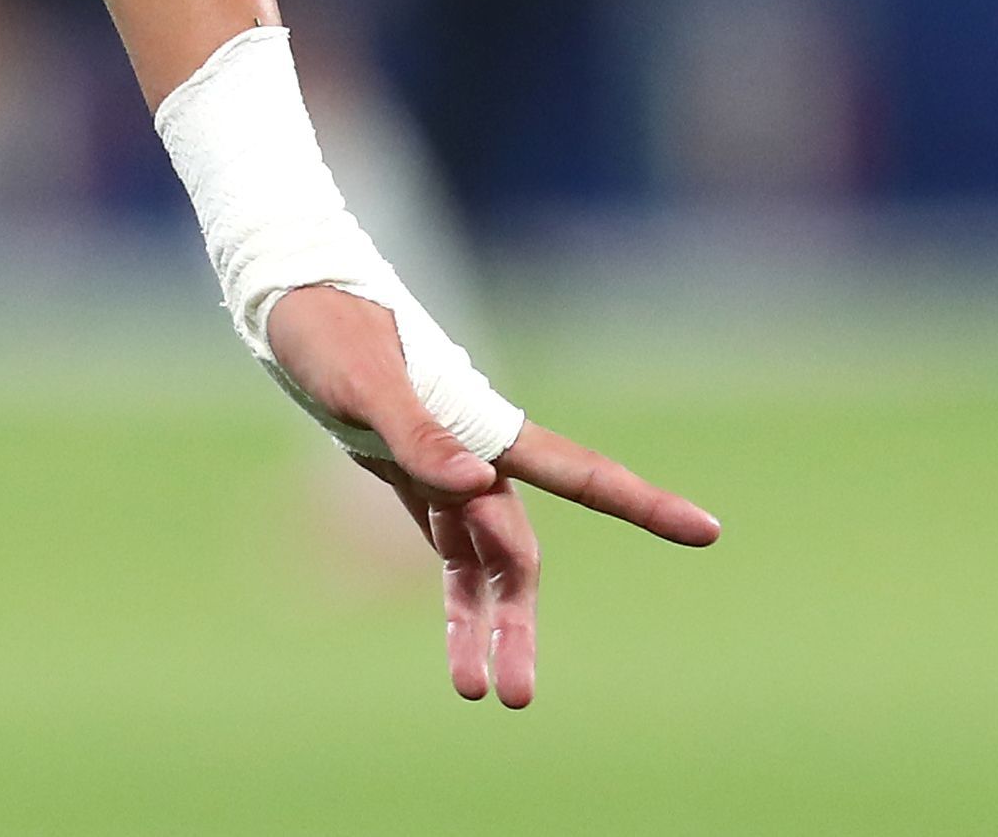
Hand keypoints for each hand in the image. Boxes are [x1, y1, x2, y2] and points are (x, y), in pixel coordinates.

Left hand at [266, 282, 718, 708]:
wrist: (289, 299)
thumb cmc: (330, 326)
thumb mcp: (364, 378)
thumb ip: (420, 433)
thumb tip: (476, 484)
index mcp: (487, 427)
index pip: (581, 471)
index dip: (645, 504)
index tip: (707, 530)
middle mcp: (479, 455)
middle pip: (519, 554)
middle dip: (519, 624)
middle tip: (515, 697)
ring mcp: (448, 470)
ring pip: (485, 566)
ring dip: (486, 628)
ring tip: (485, 696)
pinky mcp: (410, 477)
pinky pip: (446, 553)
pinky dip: (454, 602)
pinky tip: (458, 655)